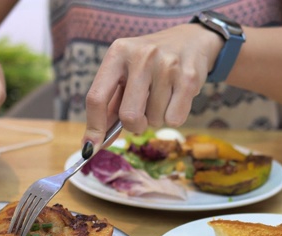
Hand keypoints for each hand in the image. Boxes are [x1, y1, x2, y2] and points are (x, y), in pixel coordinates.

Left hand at [82, 23, 222, 150]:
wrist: (191, 40)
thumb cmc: (150, 64)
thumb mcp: (126, 74)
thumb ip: (110, 106)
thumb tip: (95, 143)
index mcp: (118, 53)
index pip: (96, 97)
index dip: (94, 127)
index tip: (90, 148)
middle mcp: (141, 56)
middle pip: (128, 116)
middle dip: (134, 125)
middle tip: (142, 115)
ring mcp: (166, 66)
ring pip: (154, 120)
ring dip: (156, 117)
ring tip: (163, 95)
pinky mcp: (188, 78)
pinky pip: (174, 120)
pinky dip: (173, 117)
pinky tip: (176, 97)